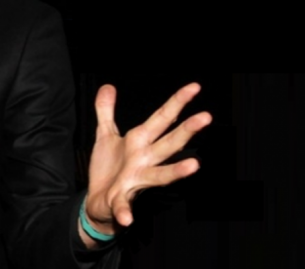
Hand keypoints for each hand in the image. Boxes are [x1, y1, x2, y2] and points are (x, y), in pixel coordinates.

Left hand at [84, 82, 211, 232]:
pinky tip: (128, 218)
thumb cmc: (109, 168)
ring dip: (176, 171)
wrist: (98, 202)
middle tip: (206, 117)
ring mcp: (135, 181)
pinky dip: (125, 211)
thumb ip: (106, 111)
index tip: (195, 86)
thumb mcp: (105, 136)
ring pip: (159, 175)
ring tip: (194, 165)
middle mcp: (144, 160)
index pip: (162, 118)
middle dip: (186, 131)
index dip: (177, 101)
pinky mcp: (119, 200)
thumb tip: (108, 86)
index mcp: (140, 142)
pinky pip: (123, 206)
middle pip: (169, 143)